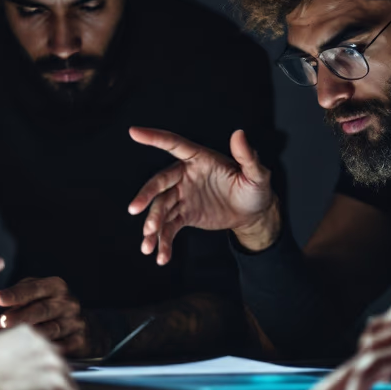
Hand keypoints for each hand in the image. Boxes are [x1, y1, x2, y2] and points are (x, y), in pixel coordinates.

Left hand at [0, 277, 91, 357]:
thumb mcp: (33, 294)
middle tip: (3, 322)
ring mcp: (75, 322)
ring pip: (52, 329)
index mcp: (56, 287)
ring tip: (14, 340)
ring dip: (32, 335)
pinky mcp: (79, 340)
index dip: (15, 294)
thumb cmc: (46, 305)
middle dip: (22, 316)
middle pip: (44, 309)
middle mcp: (68, 303)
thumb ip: (16, 296)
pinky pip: (64, 346)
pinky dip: (48, 350)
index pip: (34, 288)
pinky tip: (33, 353)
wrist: (75, 322)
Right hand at [127, 127, 279, 264]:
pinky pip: (169, 228)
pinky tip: (161, 257)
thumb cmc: (255, 189)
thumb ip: (248, 156)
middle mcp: (185, 176)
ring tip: (148, 246)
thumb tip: (239, 134)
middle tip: (135, 209)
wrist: (252, 215)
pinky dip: (163, 242)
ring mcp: (182, 197)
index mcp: (199, 159)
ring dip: (152, 225)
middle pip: (160, 183)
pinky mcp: (184, 215)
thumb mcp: (257, 174)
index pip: (174, 145)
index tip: (134, 132)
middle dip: (146, 195)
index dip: (154, 137)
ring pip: (160, 208)